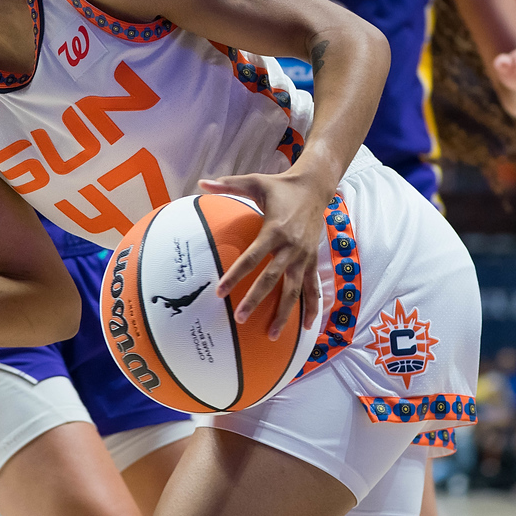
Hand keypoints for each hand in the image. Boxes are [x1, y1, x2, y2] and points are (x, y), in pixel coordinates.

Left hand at [198, 171, 326, 339]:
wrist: (314, 188)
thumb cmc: (280, 186)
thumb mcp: (254, 181)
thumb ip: (228, 184)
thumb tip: (201, 181)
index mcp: (274, 230)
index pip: (251, 258)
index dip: (235, 275)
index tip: (220, 291)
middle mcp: (290, 247)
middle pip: (270, 279)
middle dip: (255, 300)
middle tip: (240, 319)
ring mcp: (303, 256)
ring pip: (293, 290)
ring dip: (284, 314)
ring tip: (273, 335)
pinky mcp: (312, 260)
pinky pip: (312, 288)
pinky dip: (312, 307)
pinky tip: (308, 327)